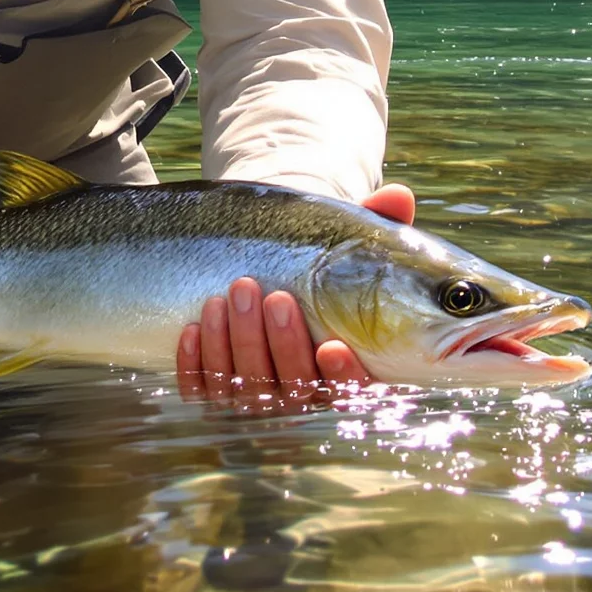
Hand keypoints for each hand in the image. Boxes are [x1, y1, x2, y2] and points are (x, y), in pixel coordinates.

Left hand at [175, 184, 415, 406]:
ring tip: (224, 297)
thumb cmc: (311, 261)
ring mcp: (256, 394)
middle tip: (271, 296)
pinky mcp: (214, 389)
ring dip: (234, 345)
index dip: (342, 377)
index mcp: (342, 366)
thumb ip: (376, 222)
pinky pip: (202, 390)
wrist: (259, 268)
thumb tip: (400, 197)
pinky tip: (192, 327)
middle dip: (282, 344)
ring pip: (245, 388)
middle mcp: (301, 391)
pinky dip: (195, 363)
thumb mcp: (342, 240)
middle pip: (293, 388)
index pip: (349, 390)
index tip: (331, 345)